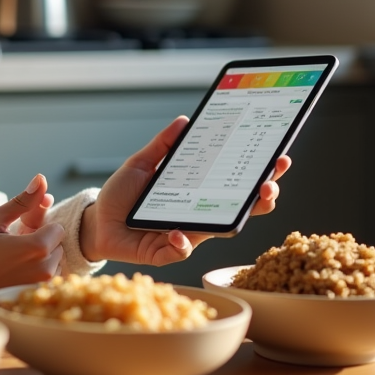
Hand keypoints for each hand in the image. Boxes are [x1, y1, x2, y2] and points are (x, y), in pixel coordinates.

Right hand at [0, 174, 63, 310]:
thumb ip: (22, 201)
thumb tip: (41, 179)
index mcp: (37, 248)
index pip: (58, 228)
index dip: (40, 226)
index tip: (20, 229)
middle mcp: (44, 271)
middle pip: (57, 247)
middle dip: (41, 242)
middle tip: (14, 243)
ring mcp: (39, 289)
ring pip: (53, 264)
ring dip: (39, 259)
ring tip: (11, 258)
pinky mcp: (32, 300)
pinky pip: (45, 282)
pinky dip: (34, 275)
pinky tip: (11, 272)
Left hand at [79, 116, 289, 265]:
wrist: (96, 222)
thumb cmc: (122, 194)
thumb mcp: (141, 163)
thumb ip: (162, 145)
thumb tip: (184, 120)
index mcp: (197, 192)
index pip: (235, 183)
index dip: (259, 174)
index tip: (278, 158)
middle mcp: (198, 215)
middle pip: (240, 209)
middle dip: (262, 198)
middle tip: (272, 184)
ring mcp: (185, 235)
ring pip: (218, 231)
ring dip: (235, 220)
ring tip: (247, 205)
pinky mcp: (165, 253)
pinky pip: (180, 252)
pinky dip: (180, 244)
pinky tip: (176, 233)